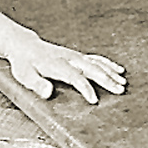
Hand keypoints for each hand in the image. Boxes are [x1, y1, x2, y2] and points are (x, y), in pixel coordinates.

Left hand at [5, 34, 127, 104]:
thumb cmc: (24, 64)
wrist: (26, 46)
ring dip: (110, 73)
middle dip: (106, 80)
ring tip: (123, 83)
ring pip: (96, 63)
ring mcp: (74, 56)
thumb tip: (48, 93)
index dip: (85, 88)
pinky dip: (108, 64)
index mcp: (56, 64)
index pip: (75, 77)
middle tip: (120, 90)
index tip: (94, 100)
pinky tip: (118, 70)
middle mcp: (69, 58)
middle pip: (91, 69)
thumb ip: (36, 84)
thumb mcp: (24, 75)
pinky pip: (96, 59)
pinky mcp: (77, 56)